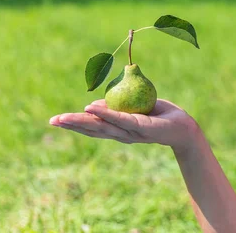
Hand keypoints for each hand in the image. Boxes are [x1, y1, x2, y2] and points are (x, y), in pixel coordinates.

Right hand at [49, 99, 198, 150]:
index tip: (55, 120)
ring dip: (82, 121)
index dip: (74, 124)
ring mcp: (130, 132)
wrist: (182, 126)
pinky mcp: (142, 128)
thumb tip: (96, 101)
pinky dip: (107, 114)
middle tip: (53, 121)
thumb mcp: (133, 106)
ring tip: (64, 118)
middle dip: (72, 124)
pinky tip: (92, 109)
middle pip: (92, 129)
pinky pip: (122, 119)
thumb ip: (116, 104)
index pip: (92, 127)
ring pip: (102, 126)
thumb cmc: (158, 114)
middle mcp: (121, 134)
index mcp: (117, 129)